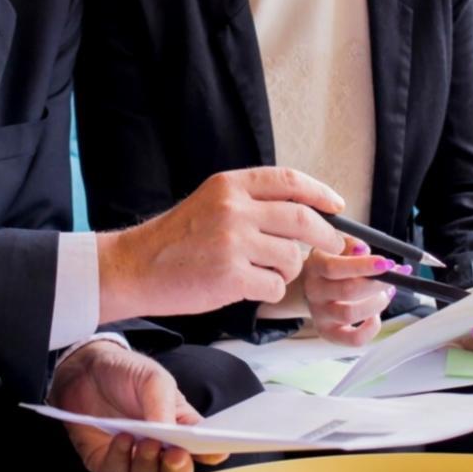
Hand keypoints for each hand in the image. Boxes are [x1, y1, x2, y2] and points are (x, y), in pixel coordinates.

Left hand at [48, 340, 227, 471]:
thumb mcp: (153, 378)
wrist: (85, 369)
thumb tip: (171, 434)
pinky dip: (120, 458)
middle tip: (176, 453)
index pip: (202, 448)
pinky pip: (116, 471)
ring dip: (148, 463)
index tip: (216, 451)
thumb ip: (164, 404)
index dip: (212, 453)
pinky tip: (122, 438)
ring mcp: (133, 458)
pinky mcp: (106, 462)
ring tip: (146, 441)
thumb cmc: (125, 372)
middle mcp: (159, 448)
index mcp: (180, 427)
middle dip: (178, 468)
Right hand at [97, 167, 348, 320]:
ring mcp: (233, 243)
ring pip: (292, 257)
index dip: (320, 193)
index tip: (336, 206)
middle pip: (303, 220)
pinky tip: (249, 288)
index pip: (290, 181)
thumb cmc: (175, 240)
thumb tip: (304, 211)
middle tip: (334, 246)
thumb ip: (250, 202)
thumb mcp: (210, 203)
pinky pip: (275, 285)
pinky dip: (270, 290)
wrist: (136, 267)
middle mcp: (234, 209)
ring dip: (288, 270)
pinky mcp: (231, 276)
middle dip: (327, 236)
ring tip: (264, 272)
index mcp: (230, 186)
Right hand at [301, 240, 401, 345]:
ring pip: (351, 314)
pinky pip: (353, 339)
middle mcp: (314, 291)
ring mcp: (319, 314)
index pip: (335, 267)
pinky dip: (371, 329)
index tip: (387, 263)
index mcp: (315, 266)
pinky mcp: (328, 332)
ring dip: (377, 303)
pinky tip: (375, 315)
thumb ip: (352, 245)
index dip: (364, 266)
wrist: (313, 283)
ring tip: (385, 293)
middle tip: (396, 275)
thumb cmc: (333, 261)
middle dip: (379, 284)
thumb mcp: (339, 245)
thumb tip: (363, 251)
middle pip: (348, 291)